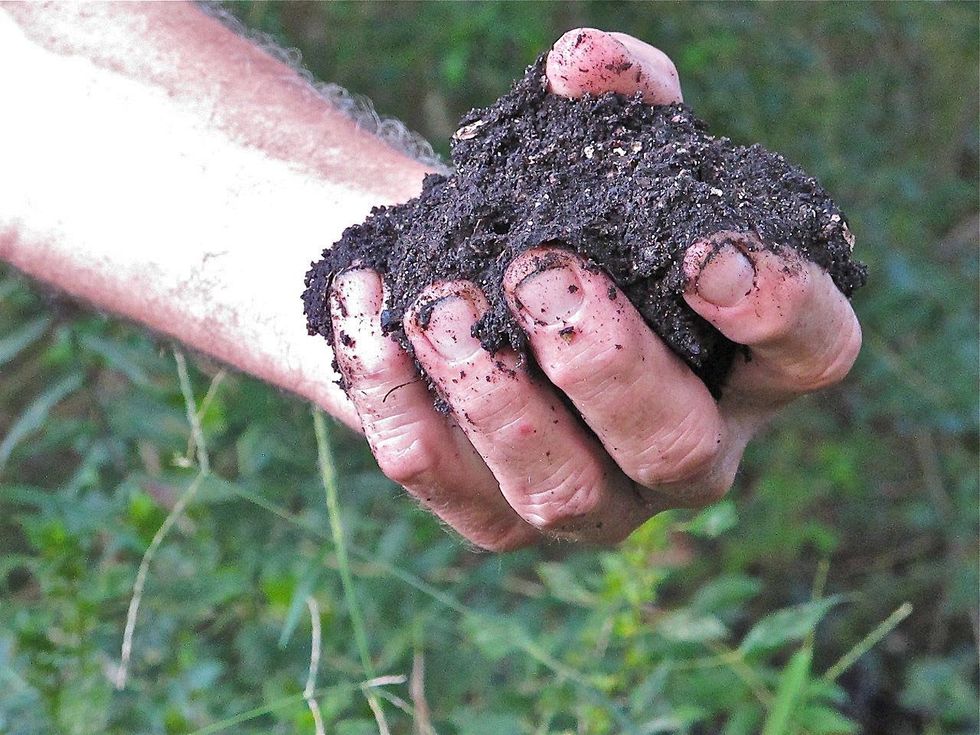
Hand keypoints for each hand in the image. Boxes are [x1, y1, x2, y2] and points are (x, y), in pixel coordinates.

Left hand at [328, 29, 861, 550]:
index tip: (708, 251)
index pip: (810, 354)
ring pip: (559, 492)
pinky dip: (394, 393)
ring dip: (494, 397)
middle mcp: (679, 448)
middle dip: (606, 363)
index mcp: (738, 362)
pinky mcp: (489, 515)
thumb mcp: (597, 160)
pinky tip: (366, 310)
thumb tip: (585, 66)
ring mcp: (588, 497)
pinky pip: (440, 478)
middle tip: (537, 274)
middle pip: (679, 448)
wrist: (466, 284)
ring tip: (437, 302)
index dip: (779, 312)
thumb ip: (616, 105)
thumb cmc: (561, 226)